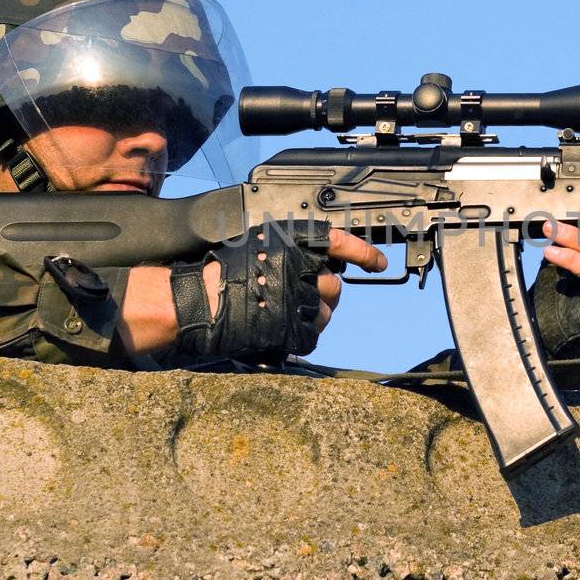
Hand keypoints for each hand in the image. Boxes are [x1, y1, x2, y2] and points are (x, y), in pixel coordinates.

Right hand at [199, 227, 385, 330]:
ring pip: (325, 313)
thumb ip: (290, 250)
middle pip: (334, 286)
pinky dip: (301, 337)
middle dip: (325, 294)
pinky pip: (312, 336)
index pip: (341, 242)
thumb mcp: (259, 244)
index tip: (378, 262)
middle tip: (304, 297)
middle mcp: (301, 268)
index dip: (364, 252)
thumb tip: (316, 260)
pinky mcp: (293, 329)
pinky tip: (284, 332)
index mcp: (294, 243)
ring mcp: (299, 300)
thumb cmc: (222, 273)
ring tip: (285, 315)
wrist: (201, 301)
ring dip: (312, 317)